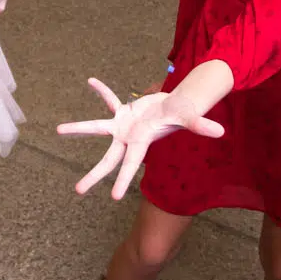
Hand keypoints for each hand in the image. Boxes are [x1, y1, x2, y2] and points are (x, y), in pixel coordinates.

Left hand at [56, 78, 224, 199]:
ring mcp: (124, 125)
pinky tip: (91, 82)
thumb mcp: (189, 117)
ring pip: (97, 128)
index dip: (121, 180)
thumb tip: (221, 132)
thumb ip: (201, 125)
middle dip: (94, 175)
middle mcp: (129, 138)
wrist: (180, 105)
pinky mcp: (123, 112)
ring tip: (59, 131)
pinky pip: (109, 101)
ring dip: (79, 129)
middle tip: (78, 191)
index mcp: (141, 142)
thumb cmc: (183, 112)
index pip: (130, 165)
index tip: (113, 197)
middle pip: (108, 160)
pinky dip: (102, 91)